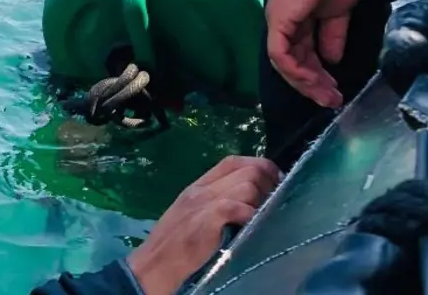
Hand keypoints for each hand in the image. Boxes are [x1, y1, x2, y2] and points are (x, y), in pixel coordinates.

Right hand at [126, 156, 280, 294]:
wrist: (153, 266)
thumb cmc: (172, 246)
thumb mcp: (191, 216)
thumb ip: (215, 203)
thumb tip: (251, 199)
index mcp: (198, 186)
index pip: (233, 161)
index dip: (260, 167)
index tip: (274, 184)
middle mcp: (201, 189)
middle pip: (248, 170)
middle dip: (269, 185)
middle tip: (273, 205)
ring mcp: (203, 203)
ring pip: (248, 186)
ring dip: (262, 202)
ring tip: (260, 219)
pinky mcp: (207, 220)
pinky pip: (238, 207)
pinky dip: (250, 215)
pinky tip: (249, 227)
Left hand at [265, 0, 364, 107]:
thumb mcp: (338, 12)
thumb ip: (333, 35)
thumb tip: (333, 58)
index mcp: (297, 20)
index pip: (301, 55)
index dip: (317, 74)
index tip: (334, 89)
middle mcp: (283, 24)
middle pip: (293, 63)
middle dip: (313, 84)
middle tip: (332, 101)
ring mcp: (278, 23)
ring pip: (285, 63)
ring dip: (307, 83)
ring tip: (328, 97)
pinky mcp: (278, 22)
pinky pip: (281, 54)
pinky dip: (296, 71)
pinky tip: (313, 81)